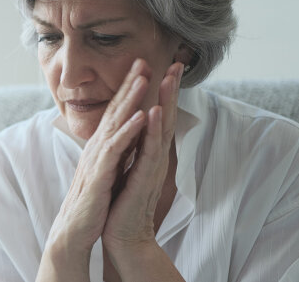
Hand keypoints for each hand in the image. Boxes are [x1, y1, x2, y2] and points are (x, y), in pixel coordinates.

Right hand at [45, 58, 153, 257]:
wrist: (73, 231)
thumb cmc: (91, 203)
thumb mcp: (103, 171)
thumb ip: (112, 152)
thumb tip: (123, 137)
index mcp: (101, 146)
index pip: (115, 111)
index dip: (128, 89)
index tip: (142, 67)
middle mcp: (97, 146)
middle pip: (115, 109)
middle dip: (130, 83)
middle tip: (143, 60)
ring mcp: (97, 159)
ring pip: (115, 123)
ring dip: (130, 99)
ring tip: (144, 78)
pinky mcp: (99, 175)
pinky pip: (115, 149)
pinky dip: (128, 132)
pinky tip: (140, 117)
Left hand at [102, 61, 182, 251]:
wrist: (121, 234)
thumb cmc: (122, 201)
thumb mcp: (128, 167)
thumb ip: (134, 148)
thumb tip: (134, 127)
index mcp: (149, 152)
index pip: (159, 116)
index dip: (162, 91)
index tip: (165, 66)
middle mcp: (155, 156)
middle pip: (166, 116)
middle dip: (170, 89)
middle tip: (176, 63)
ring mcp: (152, 166)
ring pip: (162, 129)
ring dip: (166, 102)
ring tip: (169, 78)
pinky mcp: (145, 178)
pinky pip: (151, 150)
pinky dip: (154, 130)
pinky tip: (156, 112)